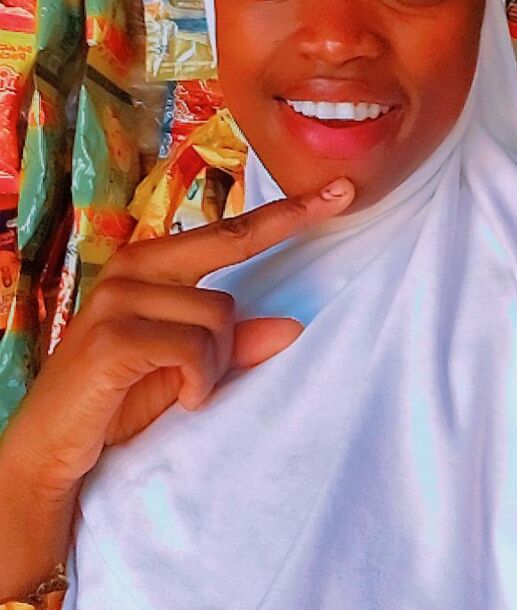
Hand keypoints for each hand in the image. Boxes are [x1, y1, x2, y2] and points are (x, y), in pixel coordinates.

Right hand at [3, 178, 354, 497]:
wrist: (50, 450)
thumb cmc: (120, 400)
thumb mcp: (187, 369)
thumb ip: (231, 342)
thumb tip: (290, 326)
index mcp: (152, 264)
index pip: (233, 231)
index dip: (290, 212)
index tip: (341, 191)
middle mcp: (133, 268)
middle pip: (230, 270)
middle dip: (236, 328)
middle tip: (242, 354)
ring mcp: (119, 298)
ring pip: (219, 318)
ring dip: (213, 367)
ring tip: (183, 391)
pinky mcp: (113, 336)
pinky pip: (192, 350)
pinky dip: (197, 382)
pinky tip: (179, 399)